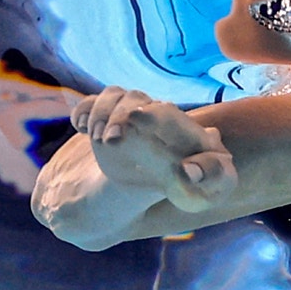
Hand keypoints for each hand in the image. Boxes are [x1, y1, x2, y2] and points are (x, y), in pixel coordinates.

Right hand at [71, 86, 236, 212]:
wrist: (146, 192)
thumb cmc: (185, 191)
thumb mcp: (203, 192)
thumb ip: (210, 178)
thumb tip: (189, 170)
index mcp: (185, 131)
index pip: (167, 112)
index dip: (152, 112)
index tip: (136, 118)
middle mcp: (157, 116)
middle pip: (136, 99)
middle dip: (121, 112)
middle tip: (110, 139)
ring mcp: (131, 117)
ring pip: (115, 96)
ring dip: (102, 112)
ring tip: (96, 137)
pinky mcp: (107, 122)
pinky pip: (92, 103)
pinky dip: (83, 110)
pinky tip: (80, 127)